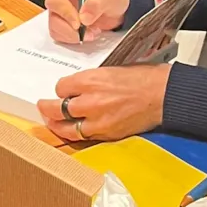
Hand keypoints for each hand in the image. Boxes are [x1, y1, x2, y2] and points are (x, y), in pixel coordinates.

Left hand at [37, 64, 170, 144]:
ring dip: (55, 125)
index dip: (61, 88)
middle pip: (56, 108)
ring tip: (51, 121)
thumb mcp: (112, 70)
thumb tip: (78, 88)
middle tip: (43, 106)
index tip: (64, 89)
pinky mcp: (107, 134)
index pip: (61, 86)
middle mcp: (90, 100)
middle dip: (47, 107)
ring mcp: (97, 120)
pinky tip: (71, 131)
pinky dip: (75, 134)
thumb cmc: (143, 78)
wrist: (164, 95)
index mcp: (91, 79)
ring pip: (66, 127)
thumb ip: (91, 80)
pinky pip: (83, 137)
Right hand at [46, 0, 129, 44]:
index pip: (55, 0)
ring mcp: (61, 14)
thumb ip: (97, 3)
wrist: (116, 10)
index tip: (78, 23)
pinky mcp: (64, 26)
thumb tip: (84, 16)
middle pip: (53, 17)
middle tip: (87, 32)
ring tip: (91, 33)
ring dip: (73, 36)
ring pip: (55, 29)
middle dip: (69, 29)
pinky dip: (73, 40)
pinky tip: (87, 35)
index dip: (64, 13)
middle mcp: (60, 0)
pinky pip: (61, 37)